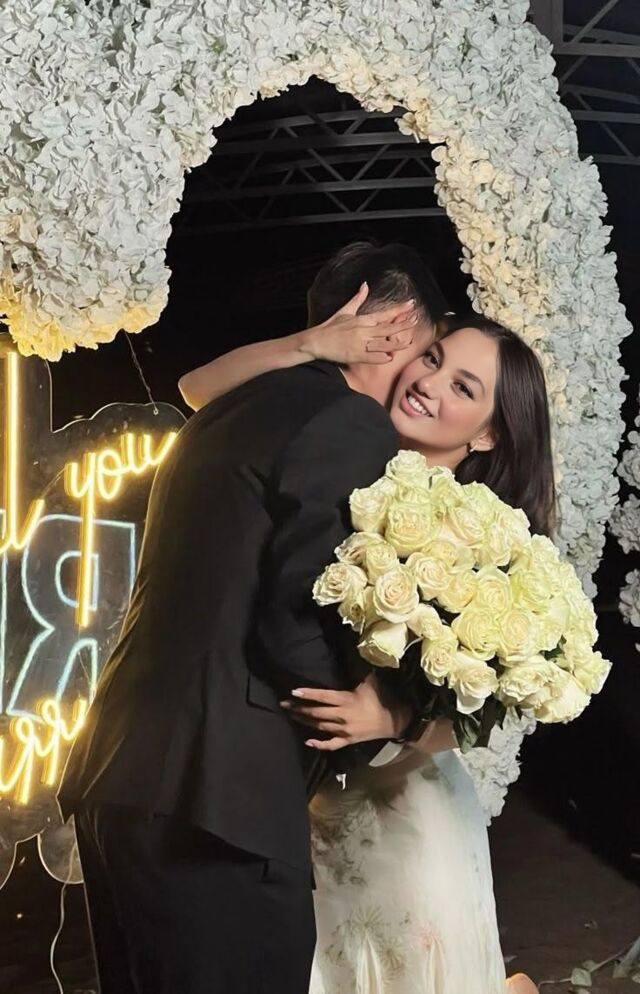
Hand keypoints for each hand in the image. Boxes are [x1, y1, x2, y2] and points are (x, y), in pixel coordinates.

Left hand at [280, 672, 412, 751]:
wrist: (395, 720)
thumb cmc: (382, 698)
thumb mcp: (370, 681)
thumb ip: (358, 669)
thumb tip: (350, 652)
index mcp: (347, 700)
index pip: (323, 696)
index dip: (307, 694)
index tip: (293, 691)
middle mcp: (342, 716)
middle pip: (316, 712)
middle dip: (299, 708)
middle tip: (284, 704)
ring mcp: (344, 730)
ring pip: (319, 726)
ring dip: (304, 721)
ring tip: (292, 715)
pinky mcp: (348, 740)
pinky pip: (331, 744)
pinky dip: (319, 744)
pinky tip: (308, 741)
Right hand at [298, 283, 418, 365]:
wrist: (316, 341)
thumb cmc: (330, 327)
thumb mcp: (345, 311)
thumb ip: (357, 298)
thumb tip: (365, 285)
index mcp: (362, 319)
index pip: (384, 314)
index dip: (399, 309)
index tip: (411, 304)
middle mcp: (363, 330)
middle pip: (388, 328)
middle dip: (403, 324)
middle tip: (416, 319)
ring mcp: (359, 343)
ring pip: (383, 344)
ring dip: (396, 343)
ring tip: (409, 342)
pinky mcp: (354, 355)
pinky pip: (371, 357)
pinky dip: (381, 357)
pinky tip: (390, 357)